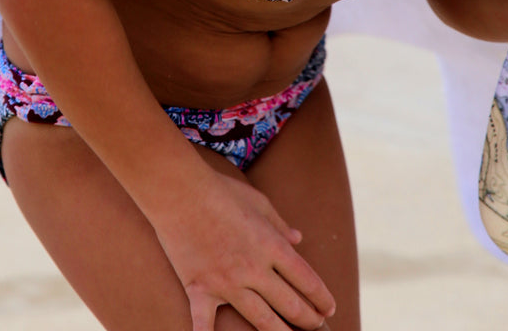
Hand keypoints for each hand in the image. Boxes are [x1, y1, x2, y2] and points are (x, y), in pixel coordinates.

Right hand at [151, 167, 335, 330]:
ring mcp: (227, 283)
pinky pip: (205, 324)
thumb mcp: (258, 201)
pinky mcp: (200, 290)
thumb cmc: (220, 190)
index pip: (306, 279)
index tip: (328, 307)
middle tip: (316, 326)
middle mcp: (254, 269)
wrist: (179, 191)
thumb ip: (279, 223)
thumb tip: (298, 238)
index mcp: (271, 245)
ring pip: (261, 320)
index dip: (321, 297)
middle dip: (308, 319)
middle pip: (290, 304)